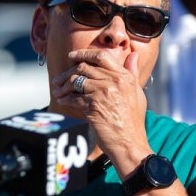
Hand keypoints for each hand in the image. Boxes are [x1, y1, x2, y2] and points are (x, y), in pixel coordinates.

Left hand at [51, 50, 150, 176]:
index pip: (101, 56)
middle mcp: (114, 81)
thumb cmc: (134, 120)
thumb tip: (134, 55)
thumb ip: (132, 72)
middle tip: (59, 79)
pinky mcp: (92, 106)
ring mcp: (103, 93)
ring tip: (58, 91)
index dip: (83, 53)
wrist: (130, 142)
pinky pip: (73, 98)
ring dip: (63, 86)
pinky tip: (62, 101)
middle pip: (84, 67)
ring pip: (76, 81)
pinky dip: (65, 99)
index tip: (72, 56)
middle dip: (68, 72)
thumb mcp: (137, 93)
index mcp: (124, 76)